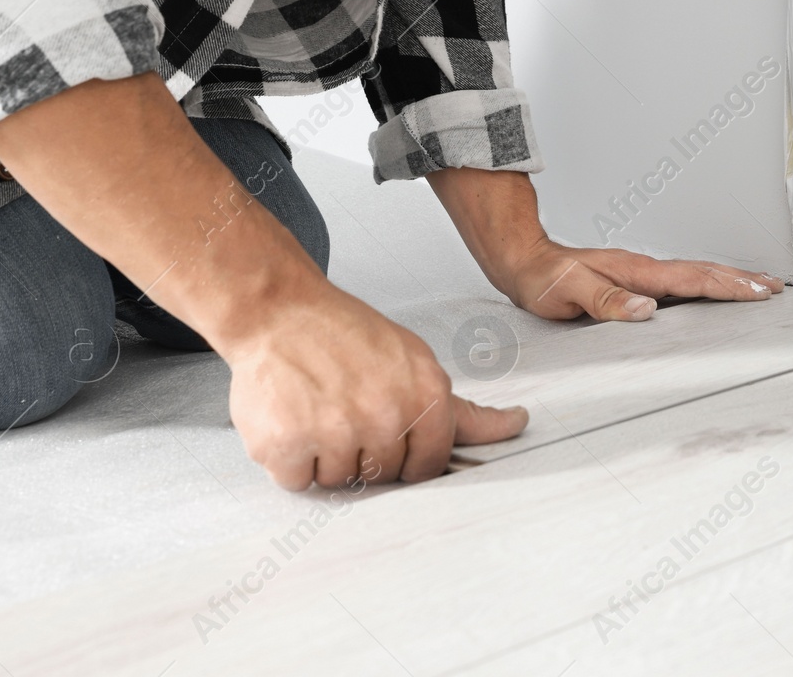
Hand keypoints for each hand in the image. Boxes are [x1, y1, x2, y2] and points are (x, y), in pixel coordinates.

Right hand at [223, 279, 527, 489]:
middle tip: (344, 405)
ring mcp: (338, 431)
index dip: (406, 455)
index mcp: (426, 395)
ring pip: (340, 481)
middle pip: (384, 476)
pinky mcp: (288, 444)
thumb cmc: (345, 336)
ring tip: (317, 406)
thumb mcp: (415, 364)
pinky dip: (289, 458)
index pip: (431, 465)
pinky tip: (291, 417)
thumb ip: (462, 411)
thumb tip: (514, 425)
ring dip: (325, 455)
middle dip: (363, 450)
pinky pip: (299, 481)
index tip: (386, 430)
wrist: (279, 311)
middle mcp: (387, 415)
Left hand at [503, 238, 783, 321]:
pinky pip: (680, 285)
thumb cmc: (543, 278)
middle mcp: (643, 271)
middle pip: (703, 273)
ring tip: (758, 288)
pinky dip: (706, 287)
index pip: (691, 278)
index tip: (758, 290)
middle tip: (773, 288)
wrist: (524, 262)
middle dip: (741, 280)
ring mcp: (641, 276)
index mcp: (635, 272)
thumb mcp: (568, 292)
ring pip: (695, 277)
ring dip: (729, 281)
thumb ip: (606, 301)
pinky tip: (713, 294)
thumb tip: (647, 310)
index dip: (727, 285)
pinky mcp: (636, 284)